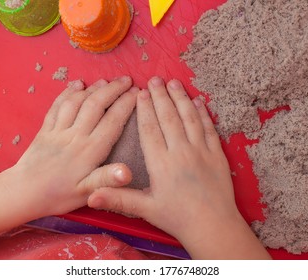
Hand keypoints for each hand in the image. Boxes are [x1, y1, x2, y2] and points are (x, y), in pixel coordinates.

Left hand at [7, 77, 136, 216]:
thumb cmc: (58, 196)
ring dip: (93, 88)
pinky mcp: (45, 129)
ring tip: (106, 81)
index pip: (112, 121)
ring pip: (77, 101)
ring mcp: (58, 130)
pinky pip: (57, 106)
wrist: (22, 193)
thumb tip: (127, 172)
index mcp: (89, 151)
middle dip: (113, 89)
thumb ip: (107, 179)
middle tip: (126, 79)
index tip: (137, 92)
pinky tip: (76, 85)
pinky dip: (67, 92)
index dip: (126, 104)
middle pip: (95, 104)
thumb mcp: (86, 194)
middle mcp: (75, 135)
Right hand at [88, 77, 269, 258]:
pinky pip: (209, 128)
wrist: (212, 226)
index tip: (140, 93)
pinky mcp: (217, 154)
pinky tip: (198, 101)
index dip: (144, 109)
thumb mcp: (146, 209)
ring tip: (174, 83)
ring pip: (189, 118)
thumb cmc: (177, 218)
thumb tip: (90, 197)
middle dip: (161, 96)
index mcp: (161, 163)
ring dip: (181, 98)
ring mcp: (201, 151)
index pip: (150, 129)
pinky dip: (203, 113)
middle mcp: (181, 152)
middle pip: (169, 117)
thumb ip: (118, 198)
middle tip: (155, 78)